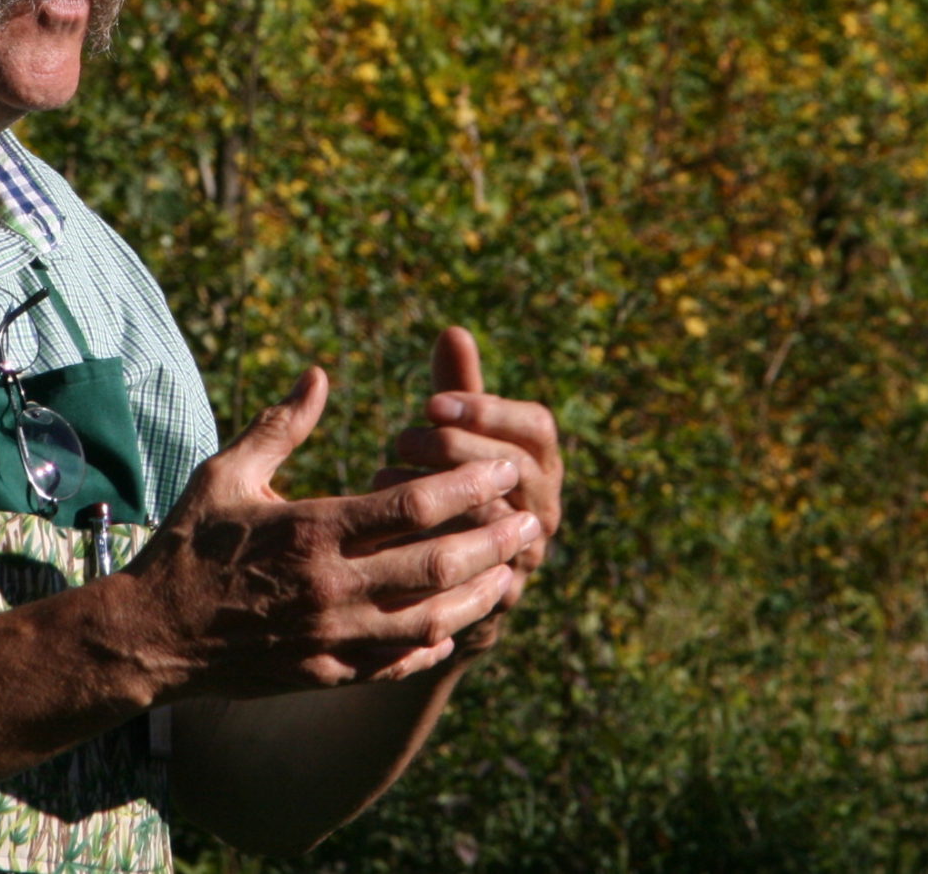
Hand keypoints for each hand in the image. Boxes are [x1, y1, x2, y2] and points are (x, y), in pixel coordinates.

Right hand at [120, 367, 539, 697]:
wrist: (149, 637)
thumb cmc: (187, 545)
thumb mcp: (227, 475)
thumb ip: (281, 426)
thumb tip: (319, 374)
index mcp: (311, 530)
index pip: (412, 506)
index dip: (467, 484)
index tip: (502, 466)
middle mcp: (329, 587)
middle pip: (435, 565)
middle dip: (491, 539)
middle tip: (530, 519)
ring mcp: (330, 637)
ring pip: (427, 619)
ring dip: (478, 595)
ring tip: (511, 572)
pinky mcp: (325, 672)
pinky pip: (395, 661)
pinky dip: (431, 642)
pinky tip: (454, 624)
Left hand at [376, 328, 563, 651]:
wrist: (446, 579)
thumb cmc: (449, 485)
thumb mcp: (455, 436)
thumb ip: (457, 389)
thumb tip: (453, 331)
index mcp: (541, 461)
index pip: (537, 427)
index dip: (486, 410)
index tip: (429, 401)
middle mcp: (543, 507)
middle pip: (516, 470)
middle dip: (454, 449)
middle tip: (401, 440)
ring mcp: (525, 554)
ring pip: (494, 519)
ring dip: (438, 493)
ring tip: (384, 475)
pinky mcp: (496, 596)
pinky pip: (471, 568)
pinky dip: (427, 540)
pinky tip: (383, 525)